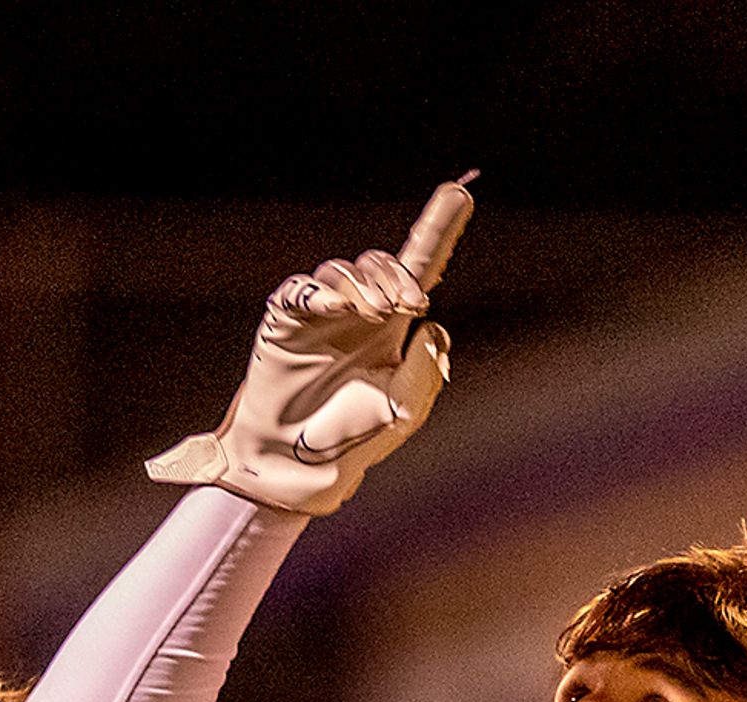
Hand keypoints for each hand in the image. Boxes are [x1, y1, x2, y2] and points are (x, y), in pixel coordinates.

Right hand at [148, 176, 471, 515]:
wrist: (302, 463)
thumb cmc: (358, 436)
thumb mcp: (405, 409)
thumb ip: (425, 369)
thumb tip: (431, 324)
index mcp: (395, 326)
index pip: (421, 267)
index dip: (439, 228)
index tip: (460, 193)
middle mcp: (360, 310)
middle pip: (380, 263)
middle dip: (396, 274)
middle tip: (407, 304)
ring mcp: (322, 312)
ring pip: (343, 270)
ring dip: (363, 284)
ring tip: (375, 314)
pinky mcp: (286, 319)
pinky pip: (303, 289)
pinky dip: (321, 291)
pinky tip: (336, 307)